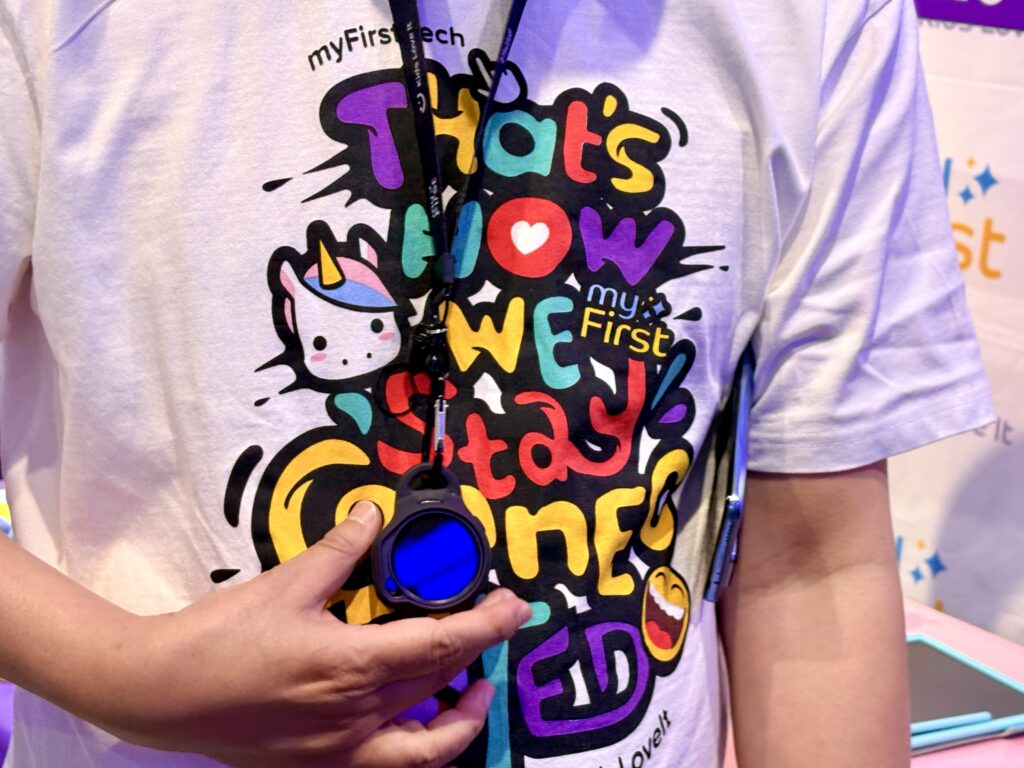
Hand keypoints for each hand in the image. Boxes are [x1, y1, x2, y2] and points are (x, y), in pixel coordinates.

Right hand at [84, 501, 530, 766]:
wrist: (161, 694)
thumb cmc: (221, 637)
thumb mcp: (286, 583)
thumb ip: (339, 549)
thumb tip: (371, 514)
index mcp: (350, 666)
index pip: (440, 646)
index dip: (487, 626)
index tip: (515, 606)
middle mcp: (355, 717)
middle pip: (440, 685)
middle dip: (479, 653)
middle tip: (497, 622)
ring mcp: (340, 752)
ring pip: (426, 743)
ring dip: (462, 715)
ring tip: (475, 686)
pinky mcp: (322, 767)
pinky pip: (392, 765)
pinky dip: (422, 747)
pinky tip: (423, 719)